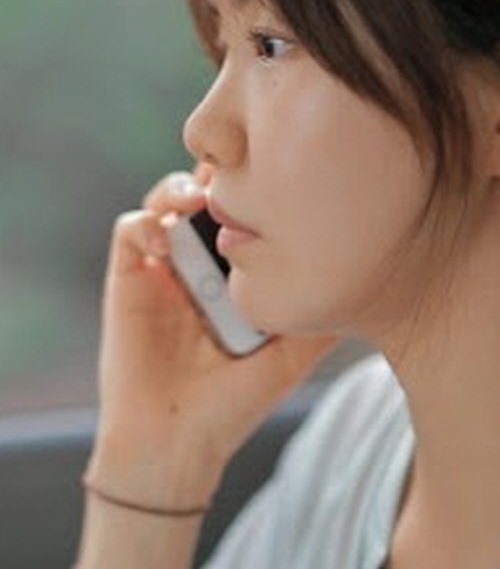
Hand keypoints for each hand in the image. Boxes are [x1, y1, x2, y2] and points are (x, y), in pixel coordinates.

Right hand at [87, 161, 341, 502]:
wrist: (179, 444)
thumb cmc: (236, 402)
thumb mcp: (292, 354)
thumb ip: (323, 316)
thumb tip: (375, 279)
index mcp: (236, 272)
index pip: (247, 211)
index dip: (260, 186)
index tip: (282, 174)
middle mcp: (200, 261)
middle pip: (208, 194)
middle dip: (222, 172)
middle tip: (240, 164)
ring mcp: (164, 266)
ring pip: (168, 200)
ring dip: (183, 188)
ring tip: (202, 195)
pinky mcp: (129, 276)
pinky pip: (132, 229)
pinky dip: (149, 222)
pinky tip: (170, 237)